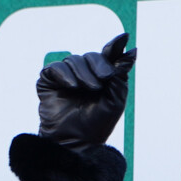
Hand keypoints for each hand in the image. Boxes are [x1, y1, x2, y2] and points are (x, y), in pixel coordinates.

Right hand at [9, 33, 134, 180]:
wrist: (75, 142)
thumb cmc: (97, 125)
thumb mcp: (115, 99)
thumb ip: (120, 74)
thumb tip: (132, 50)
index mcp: (100, 77)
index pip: (107, 56)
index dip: (114, 47)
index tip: (124, 38)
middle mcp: (83, 74)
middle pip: (91, 56)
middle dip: (99, 65)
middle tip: (105, 79)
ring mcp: (64, 77)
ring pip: (74, 60)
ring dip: (84, 73)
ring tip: (90, 89)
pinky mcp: (48, 81)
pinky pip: (55, 67)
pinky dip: (65, 74)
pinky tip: (72, 86)